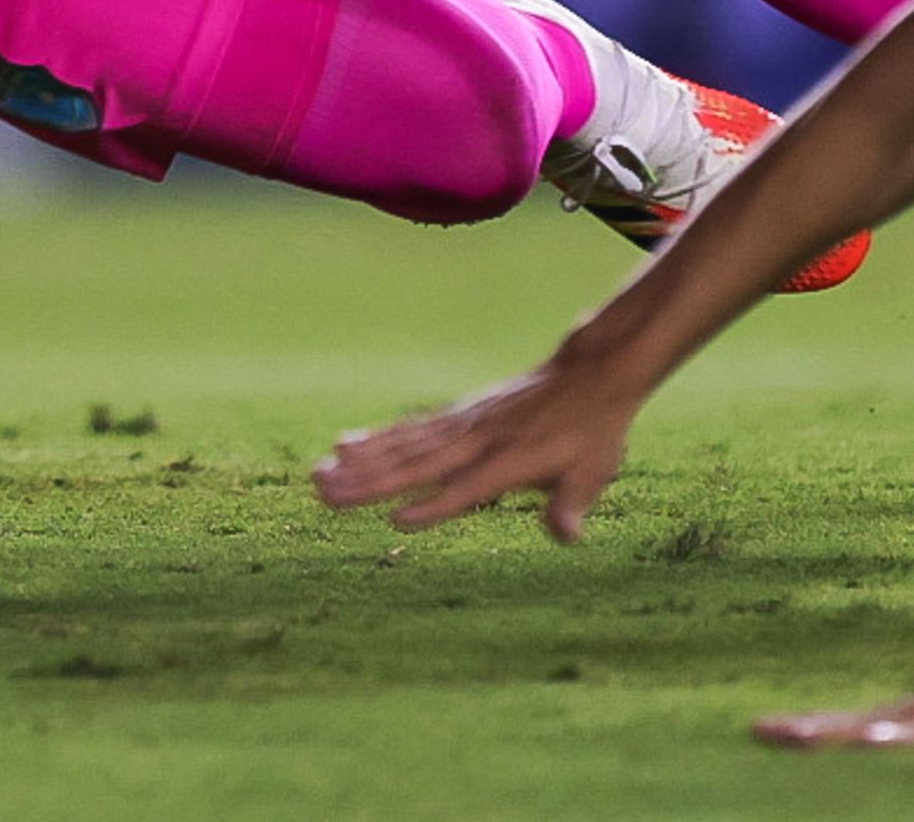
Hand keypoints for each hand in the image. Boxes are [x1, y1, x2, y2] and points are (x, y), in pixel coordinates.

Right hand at [312, 356, 640, 539]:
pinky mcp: (457, 415)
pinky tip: (346, 443)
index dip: (435, 506)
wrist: (589, 376)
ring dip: (360, 461)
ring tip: (319, 474)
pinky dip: (377, 437)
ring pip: (404, 445)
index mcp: (510, 460)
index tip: (396, 521)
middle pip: (417, 465)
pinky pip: (411, 429)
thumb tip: (569, 537)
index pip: (466, 489)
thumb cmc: (593, 433)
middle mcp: (478, 440)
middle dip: (371, 482)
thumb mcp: (594, 471)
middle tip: (325, 494)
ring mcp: (463, 425)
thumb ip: (572, 505)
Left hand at [754, 686, 913, 753]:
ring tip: (865, 739)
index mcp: (907, 719)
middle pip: (871, 723)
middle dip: (830, 730)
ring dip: (895, 733)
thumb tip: (842, 749)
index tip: (756, 729)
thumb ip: (888, 739)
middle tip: (788, 733)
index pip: (845, 724)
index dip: (804, 728)